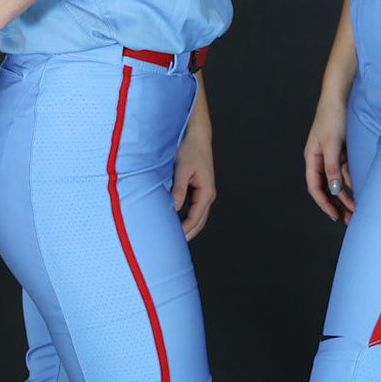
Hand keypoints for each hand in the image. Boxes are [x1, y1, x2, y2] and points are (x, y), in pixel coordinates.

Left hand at [172, 123, 216, 240]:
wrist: (196, 134)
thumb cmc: (190, 148)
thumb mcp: (182, 168)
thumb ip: (179, 188)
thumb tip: (174, 208)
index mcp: (206, 192)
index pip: (195, 218)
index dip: (184, 231)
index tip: (172, 240)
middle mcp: (208, 194)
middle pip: (199, 222)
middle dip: (188, 234)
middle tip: (172, 247)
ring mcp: (205, 192)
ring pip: (198, 217)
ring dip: (188, 228)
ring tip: (174, 238)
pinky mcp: (199, 188)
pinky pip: (194, 209)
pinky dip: (187, 218)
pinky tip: (176, 222)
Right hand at [304, 99, 354, 222]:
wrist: (342, 95)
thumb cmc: (333, 116)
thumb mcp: (332, 144)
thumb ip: (332, 168)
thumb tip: (333, 189)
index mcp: (312, 157)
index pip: (315, 186)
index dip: (324, 203)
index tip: (335, 217)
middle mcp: (320, 158)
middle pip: (325, 187)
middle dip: (335, 204)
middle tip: (348, 219)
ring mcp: (332, 154)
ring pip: (337, 181)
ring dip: (345, 196)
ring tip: (355, 210)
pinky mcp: (342, 150)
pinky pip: (346, 171)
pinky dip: (351, 182)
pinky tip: (359, 190)